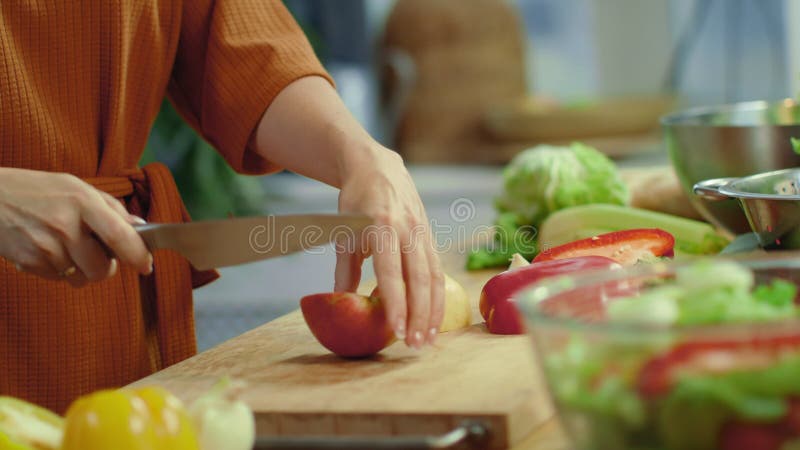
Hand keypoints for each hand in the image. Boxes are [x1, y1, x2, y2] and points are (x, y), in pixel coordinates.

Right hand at [0, 168, 152, 286]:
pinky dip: (59, 270)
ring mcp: (45, 246)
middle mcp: (64, 225)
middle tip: (96, 252)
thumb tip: (140, 227)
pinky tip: (47, 248)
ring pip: (81, 278)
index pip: (119, 235)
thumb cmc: (36, 190)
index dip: (138, 255)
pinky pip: (58, 279)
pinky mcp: (28, 261)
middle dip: (105, 267)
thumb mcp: (75, 187)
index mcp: (82, 201)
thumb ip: (110, 208)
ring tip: (67, 247)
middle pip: (102, 269)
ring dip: (81, 270)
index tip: (147, 265)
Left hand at [334, 146, 444, 348]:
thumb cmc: (355, 205)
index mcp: (381, 227)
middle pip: (419, 280)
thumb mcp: (343, 234)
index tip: (396, 330)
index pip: (391, 273)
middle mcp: (407, 230)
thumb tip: (342, 303)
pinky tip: (434, 319)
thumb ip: (344, 270)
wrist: (377, 169)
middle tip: (415, 345)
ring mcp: (423, 232)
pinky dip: (438, 297)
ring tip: (428, 339)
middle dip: (419, 315)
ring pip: (434, 277)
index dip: (396, 303)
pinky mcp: (431, 236)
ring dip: (433, 311)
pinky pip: (438, 271)